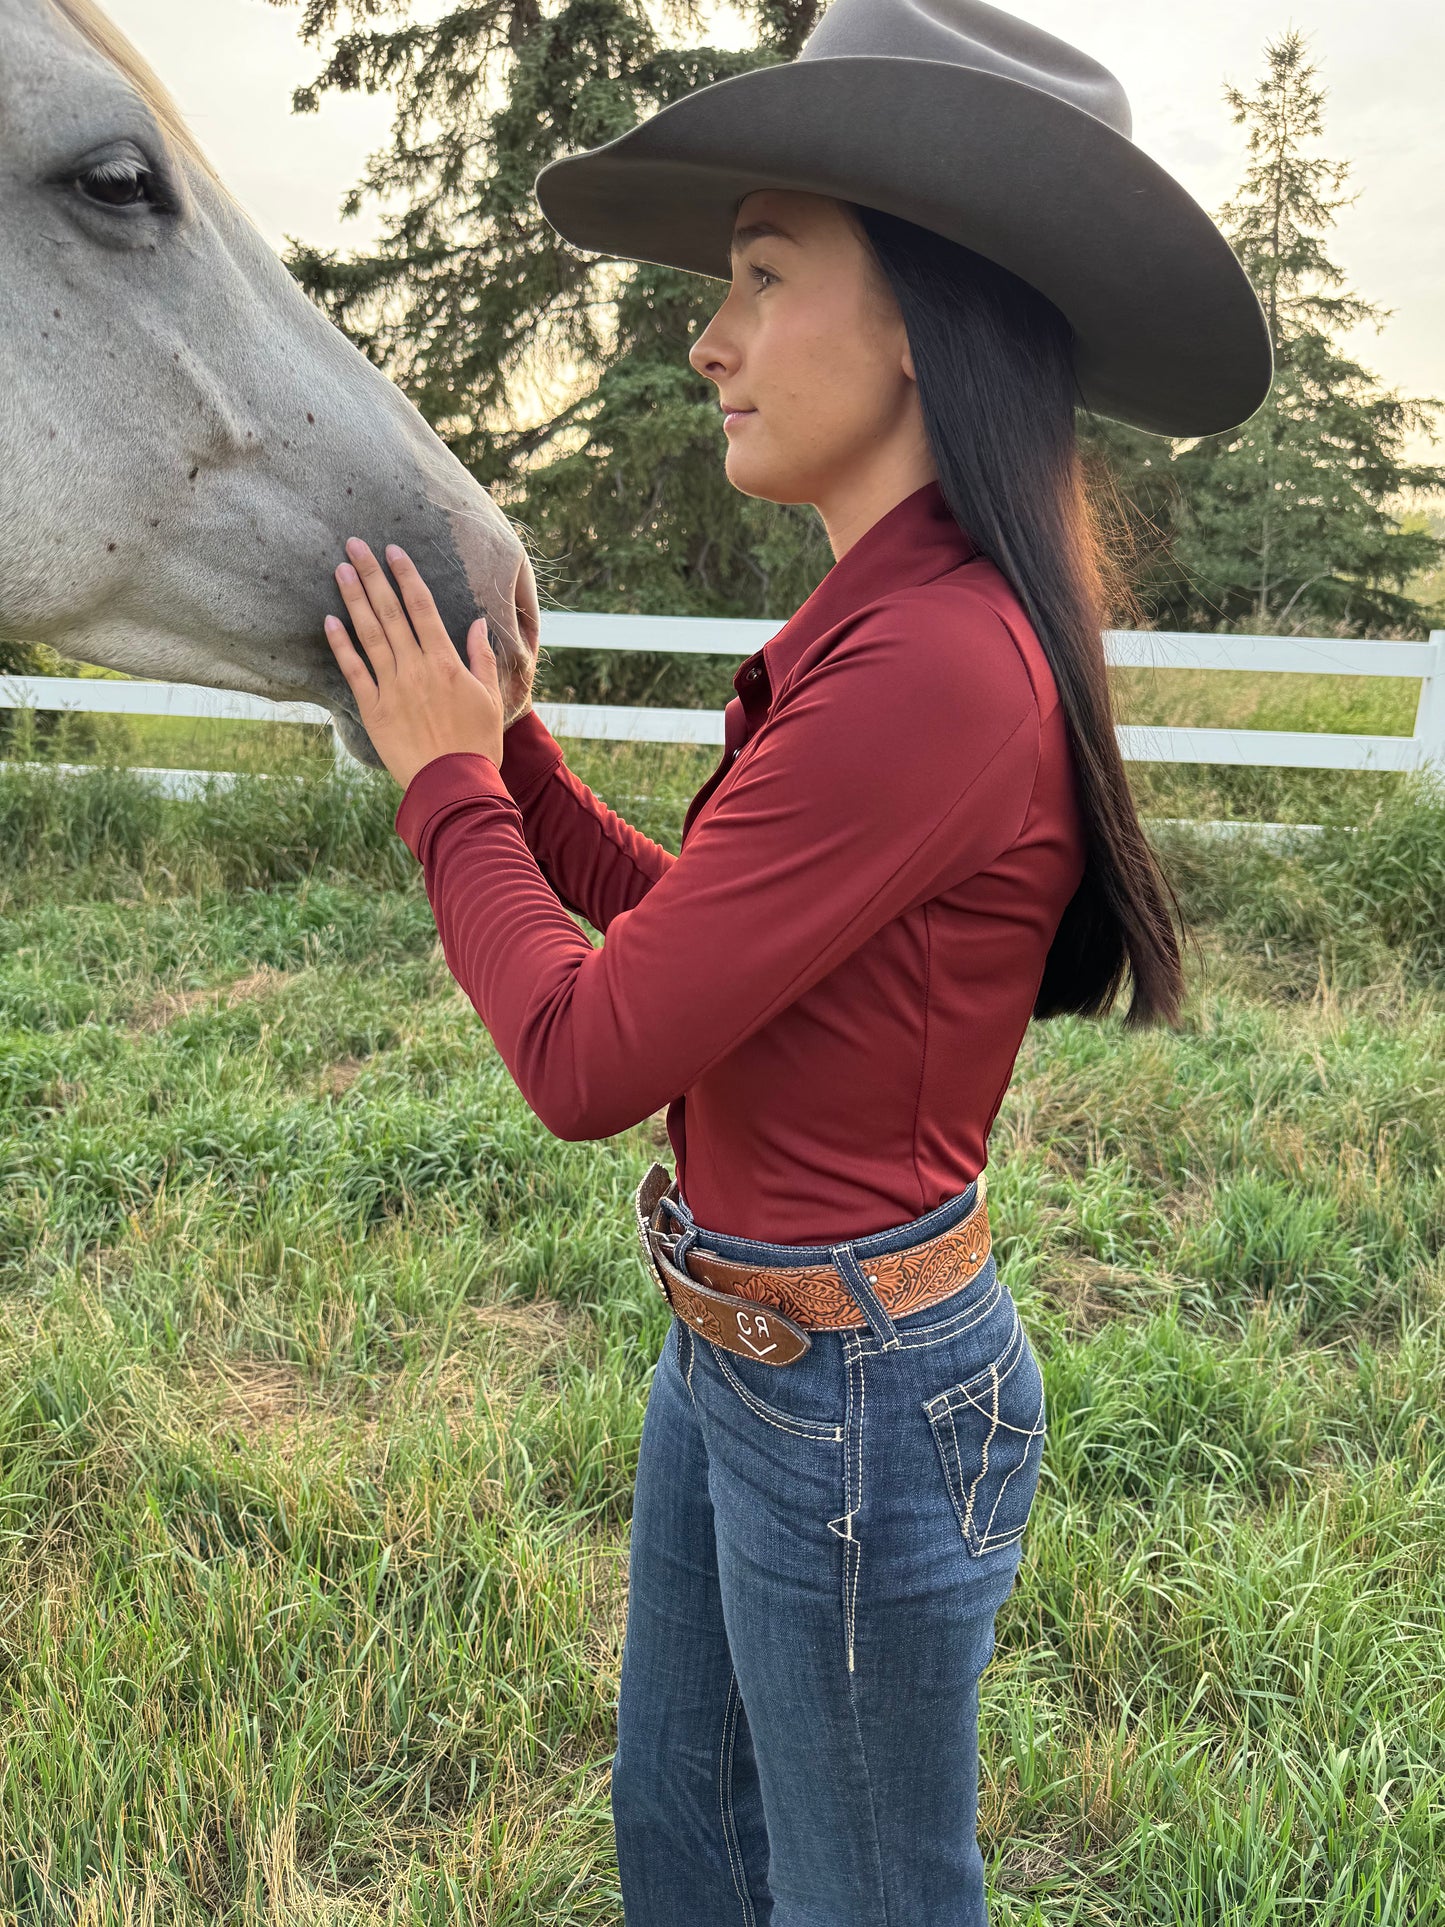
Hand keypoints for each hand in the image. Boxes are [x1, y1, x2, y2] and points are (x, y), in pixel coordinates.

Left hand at [323, 538, 504, 789]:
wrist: (454, 785)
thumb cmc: (477, 744)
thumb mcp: (491, 698)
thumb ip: (482, 658)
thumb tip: (477, 623)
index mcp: (445, 661)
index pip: (422, 607)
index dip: (406, 575)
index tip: (392, 550)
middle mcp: (415, 667)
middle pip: (390, 611)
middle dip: (372, 575)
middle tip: (354, 544)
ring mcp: (391, 687)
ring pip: (369, 634)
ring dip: (353, 600)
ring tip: (340, 570)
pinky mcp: (373, 710)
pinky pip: (353, 672)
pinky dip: (340, 646)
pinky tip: (329, 621)